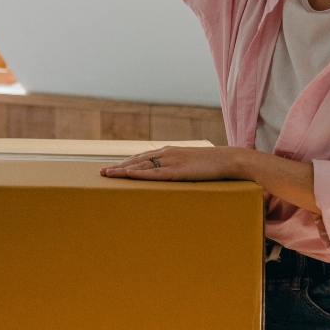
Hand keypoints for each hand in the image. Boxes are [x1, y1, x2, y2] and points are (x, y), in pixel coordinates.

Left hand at [101, 145, 247, 181]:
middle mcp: (166, 154)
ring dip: (123, 170)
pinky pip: (155, 173)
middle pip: (136, 160)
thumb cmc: (210, 165)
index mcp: (168, 152)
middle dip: (118, 166)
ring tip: (108, 174)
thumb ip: (177, 167)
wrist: (227, 159)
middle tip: (102, 173)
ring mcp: (171, 161)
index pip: (141, 157)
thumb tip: (169, 176)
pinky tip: (129, 175)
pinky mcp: (177, 171)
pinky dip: (140, 174)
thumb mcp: (189, 164)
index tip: (112, 167)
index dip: (125, 163)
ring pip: (141, 166)